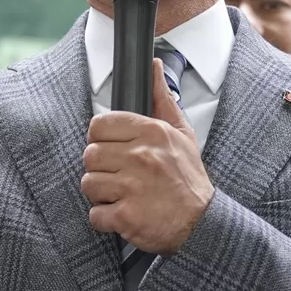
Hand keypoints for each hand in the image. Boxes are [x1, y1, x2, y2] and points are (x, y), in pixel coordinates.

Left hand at [82, 59, 212, 255]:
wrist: (202, 223)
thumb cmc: (188, 180)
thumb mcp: (182, 134)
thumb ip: (162, 99)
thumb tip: (154, 67)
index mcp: (151, 133)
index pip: (99, 125)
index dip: (100, 139)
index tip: (110, 149)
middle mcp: (140, 157)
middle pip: (90, 155)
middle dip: (101, 168)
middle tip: (119, 175)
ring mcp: (132, 187)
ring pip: (88, 183)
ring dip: (101, 193)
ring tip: (122, 194)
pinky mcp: (126, 216)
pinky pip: (95, 214)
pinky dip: (105, 218)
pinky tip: (123, 213)